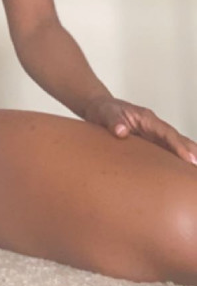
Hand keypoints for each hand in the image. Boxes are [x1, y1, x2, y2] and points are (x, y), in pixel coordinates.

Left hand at [82, 95, 196, 166]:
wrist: (98, 109)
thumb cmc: (103, 110)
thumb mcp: (105, 113)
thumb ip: (113, 121)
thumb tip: (121, 131)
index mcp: (147, 119)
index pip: (168, 133)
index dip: (179, 146)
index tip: (190, 159)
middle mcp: (154, 128)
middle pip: (178, 140)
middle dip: (192, 153)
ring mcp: (153, 136)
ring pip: (176, 147)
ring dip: (189, 158)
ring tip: (196, 176)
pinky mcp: (149, 145)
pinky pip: (166, 153)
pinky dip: (176, 163)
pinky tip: (182, 175)